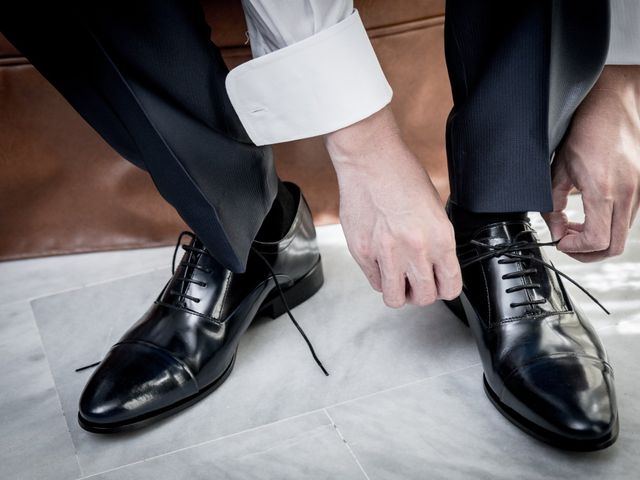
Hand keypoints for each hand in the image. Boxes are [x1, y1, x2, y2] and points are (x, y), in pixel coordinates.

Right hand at [324, 106, 461, 306]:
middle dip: (422, 294)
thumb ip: (436, 239)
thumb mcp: (434, 207)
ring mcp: (386, 253)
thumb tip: (435, 262)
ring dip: (399, 292)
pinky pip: (374, 281)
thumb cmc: (401, 174)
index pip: (450, 286)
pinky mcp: (362, 252)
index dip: (445, 288)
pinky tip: (381, 262)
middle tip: (416, 282)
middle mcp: (415, 249)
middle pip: (424, 298)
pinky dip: (379, 277)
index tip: (439, 284)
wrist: (370, 159)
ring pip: (395, 298)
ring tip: (397, 278)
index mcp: (440, 237)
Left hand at [543, 65, 639, 261]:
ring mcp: (639, 192)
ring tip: (574, 227)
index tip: (559, 240)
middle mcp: (628, 194)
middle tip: (567, 242)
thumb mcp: (558, 170)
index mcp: (605, 190)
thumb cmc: (586, 130)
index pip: (596, 240)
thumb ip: (553, 206)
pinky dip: (607, 226)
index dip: (574, 248)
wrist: (614, 105)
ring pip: (621, 235)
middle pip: (613, 247)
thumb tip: (554, 230)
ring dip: (597, 239)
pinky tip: (589, 215)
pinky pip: (627, 220)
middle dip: (586, 252)